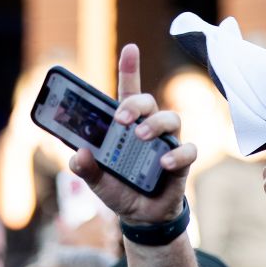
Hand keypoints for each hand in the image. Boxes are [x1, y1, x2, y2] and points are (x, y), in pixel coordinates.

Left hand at [69, 45, 196, 224]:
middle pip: (148, 101)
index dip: (130, 68)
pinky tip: (163, 164)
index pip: (128, 91)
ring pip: (171, 118)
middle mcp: (148, 128)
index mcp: (125, 127)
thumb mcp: (96, 182)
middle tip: (120, 119)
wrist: (141, 218)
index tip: (130, 48)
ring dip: (155, 124)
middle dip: (135, 104)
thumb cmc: (120, 190)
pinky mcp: (181, 162)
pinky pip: (188, 150)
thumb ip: (85, 168)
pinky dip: (177, 155)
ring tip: (140, 137)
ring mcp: (166, 143)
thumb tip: (77, 155)